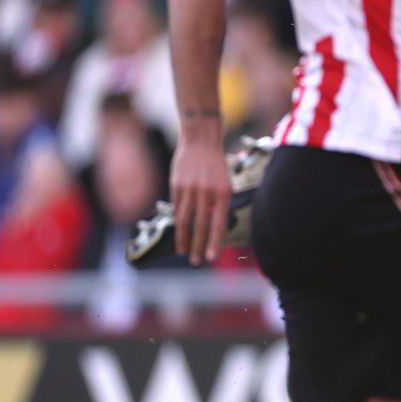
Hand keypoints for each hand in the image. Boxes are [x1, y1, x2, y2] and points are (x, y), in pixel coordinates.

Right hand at [170, 136, 232, 264]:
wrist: (201, 140)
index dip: (214, 242)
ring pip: (185, 220)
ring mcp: (190, 189)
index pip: (219, 224)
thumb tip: (211, 227)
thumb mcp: (224, 184)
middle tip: (195, 261)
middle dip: (197, 246)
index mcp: (223, 194)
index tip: (211, 258)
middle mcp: (207, 193)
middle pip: (200, 225)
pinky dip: (178, 219)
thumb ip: (218, 204)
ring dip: (184, 238)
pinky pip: (176, 207)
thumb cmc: (215, 165)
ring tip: (183, 251)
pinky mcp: (176, 185)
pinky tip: (179, 230)